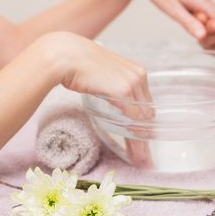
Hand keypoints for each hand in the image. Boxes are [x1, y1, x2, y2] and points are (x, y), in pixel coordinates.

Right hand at [37, 32, 152, 166]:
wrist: (66, 54)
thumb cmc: (80, 64)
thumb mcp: (104, 75)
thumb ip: (114, 86)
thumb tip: (117, 102)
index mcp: (137, 72)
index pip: (146, 103)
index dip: (144, 123)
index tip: (144, 139)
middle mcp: (139, 76)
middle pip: (148, 113)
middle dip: (146, 137)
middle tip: (145, 157)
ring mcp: (132, 83)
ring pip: (143, 120)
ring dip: (142, 143)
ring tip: (142, 161)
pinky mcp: (123, 90)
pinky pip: (134, 120)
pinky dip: (135, 139)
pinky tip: (135, 152)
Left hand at [125, 0, 214, 38]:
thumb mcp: (172, 9)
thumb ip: (189, 23)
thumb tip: (203, 37)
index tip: (212, 43)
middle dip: (213, 30)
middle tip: (198, 36)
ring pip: (210, 14)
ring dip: (205, 24)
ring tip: (187, 23)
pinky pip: (204, 9)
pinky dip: (200, 17)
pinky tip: (187, 18)